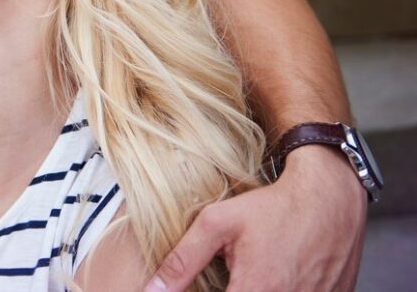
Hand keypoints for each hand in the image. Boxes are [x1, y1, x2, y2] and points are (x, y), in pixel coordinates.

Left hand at [144, 145, 366, 291]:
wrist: (331, 199)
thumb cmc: (274, 208)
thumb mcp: (218, 223)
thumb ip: (183, 260)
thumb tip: (151, 290)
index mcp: (256, 291)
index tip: (211, 284)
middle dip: (230, 291)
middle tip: (231, 275)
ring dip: (252, 289)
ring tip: (253, 271)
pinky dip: (281, 289)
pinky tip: (276, 274)